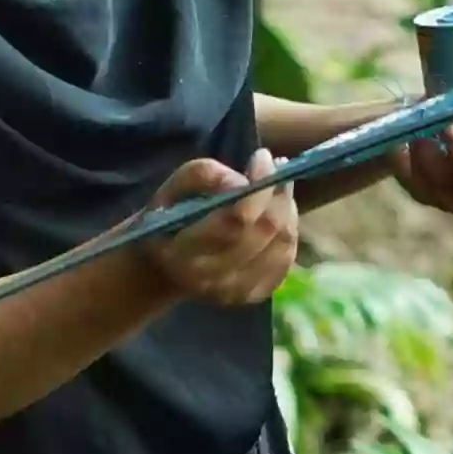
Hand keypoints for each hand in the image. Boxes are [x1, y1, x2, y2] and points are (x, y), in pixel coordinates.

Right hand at [145, 153, 299, 307]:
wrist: (163, 266)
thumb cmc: (168, 220)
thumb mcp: (171, 190)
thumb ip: (202, 175)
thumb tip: (242, 180)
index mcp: (182, 252)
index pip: (235, 221)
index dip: (258, 187)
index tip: (262, 157)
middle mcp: (210, 278)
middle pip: (264, 232)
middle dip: (277, 194)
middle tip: (277, 167)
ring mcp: (234, 292)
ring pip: (281, 244)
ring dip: (287, 210)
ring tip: (277, 188)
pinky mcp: (252, 295)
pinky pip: (286, 260)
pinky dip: (289, 231)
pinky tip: (278, 214)